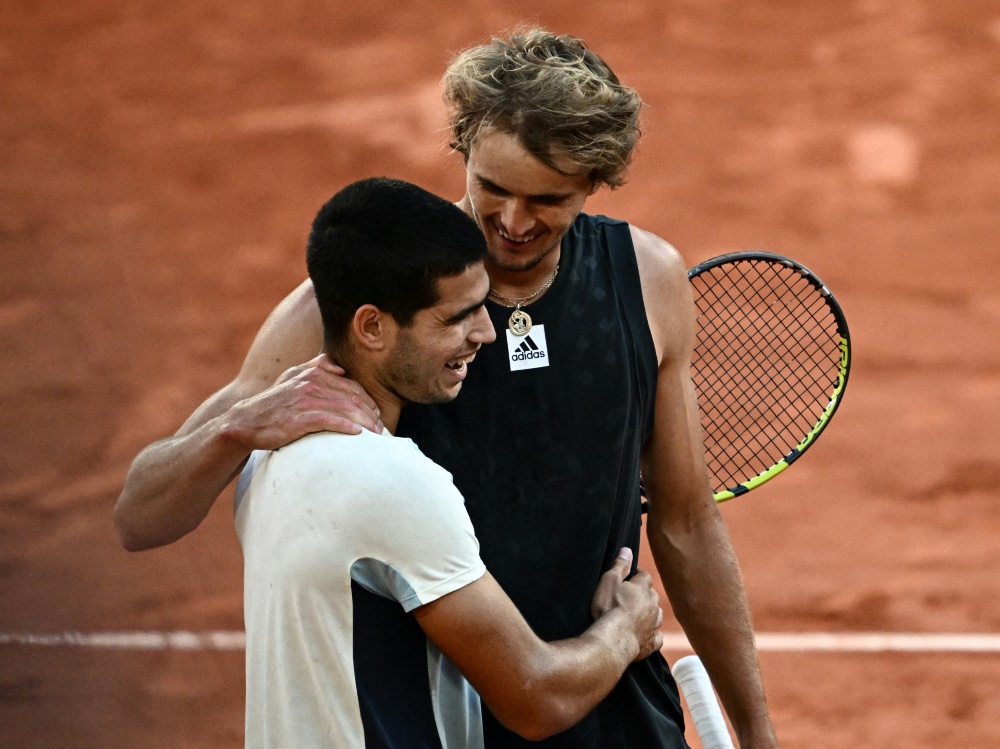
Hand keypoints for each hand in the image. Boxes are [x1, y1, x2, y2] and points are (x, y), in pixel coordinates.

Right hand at [223, 354, 382, 449]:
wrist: (246, 421)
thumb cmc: (274, 403)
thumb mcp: (291, 377)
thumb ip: (315, 367)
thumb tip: (338, 366)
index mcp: (312, 373)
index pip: (350, 385)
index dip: (366, 400)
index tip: (376, 413)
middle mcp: (310, 383)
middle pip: (351, 397)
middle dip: (369, 412)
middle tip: (381, 426)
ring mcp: (304, 400)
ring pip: (343, 409)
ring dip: (364, 421)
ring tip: (376, 433)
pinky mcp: (298, 418)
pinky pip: (328, 421)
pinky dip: (345, 426)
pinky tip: (357, 433)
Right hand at [591, 548, 663, 660]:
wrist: (614, 640)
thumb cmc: (608, 608)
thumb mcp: (609, 581)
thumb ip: (620, 565)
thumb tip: (627, 550)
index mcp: (643, 588)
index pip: (644, 576)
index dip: (637, 575)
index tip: (630, 577)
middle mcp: (653, 605)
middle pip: (652, 595)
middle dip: (644, 594)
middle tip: (631, 596)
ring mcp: (654, 624)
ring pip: (657, 614)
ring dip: (650, 613)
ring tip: (639, 614)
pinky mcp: (651, 642)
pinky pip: (657, 637)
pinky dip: (653, 635)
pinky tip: (647, 635)